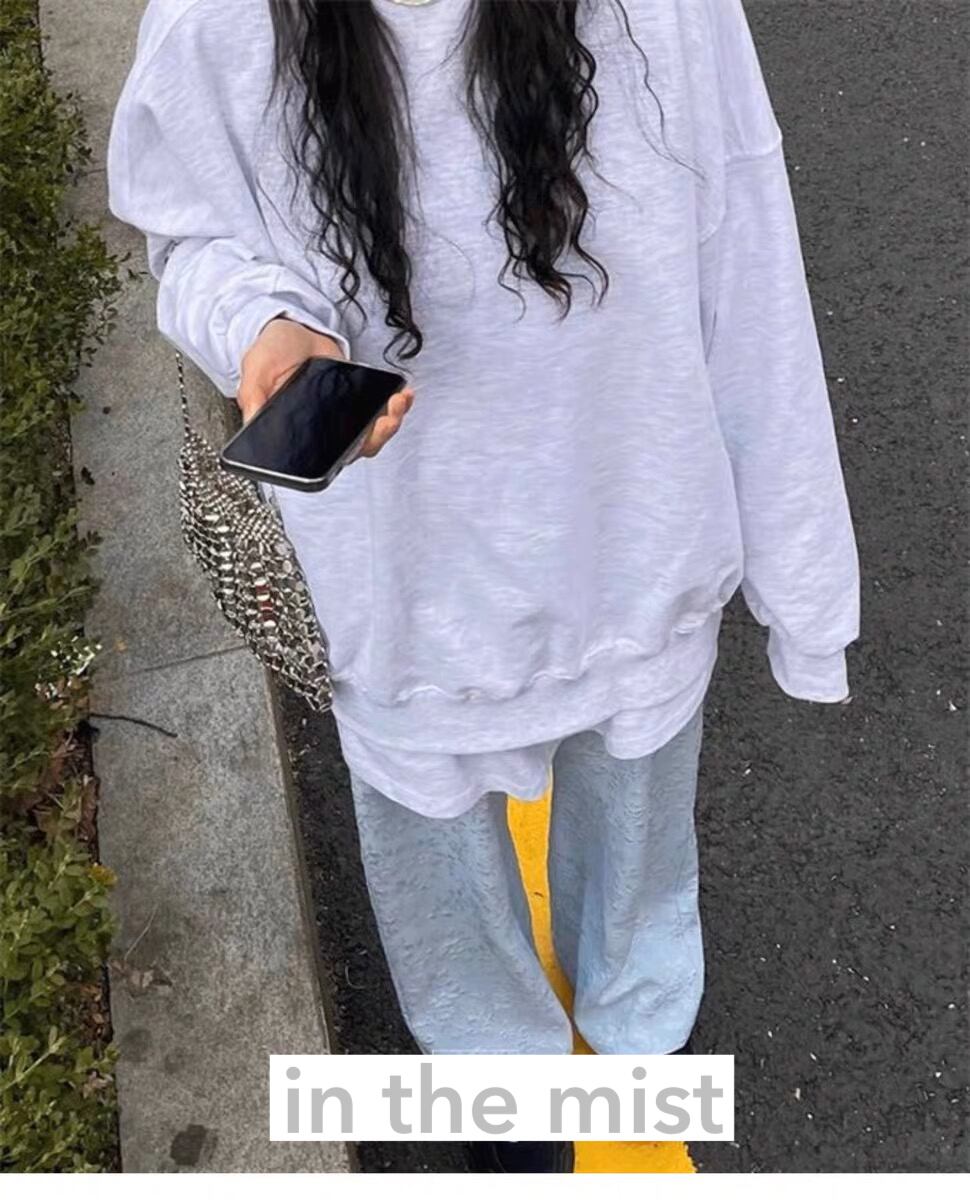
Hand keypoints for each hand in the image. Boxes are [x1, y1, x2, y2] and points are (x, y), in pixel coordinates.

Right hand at [237, 316, 414, 459]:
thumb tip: (253, 424)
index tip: (354, 445)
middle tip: (385, 421)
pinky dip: (394, 405)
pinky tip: (402, 393)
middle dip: (375, 437)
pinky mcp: (358, 400)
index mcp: (295, 431)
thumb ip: (253, 396)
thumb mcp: (255, 371)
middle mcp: (321, 430)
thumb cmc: (271, 353)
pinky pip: (379, 412)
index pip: (319, 458)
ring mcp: (342, 417)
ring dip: (389, 423)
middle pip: (352, 449)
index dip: (339, 457)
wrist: (293, 329)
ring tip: (396, 403)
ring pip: (370, 434)